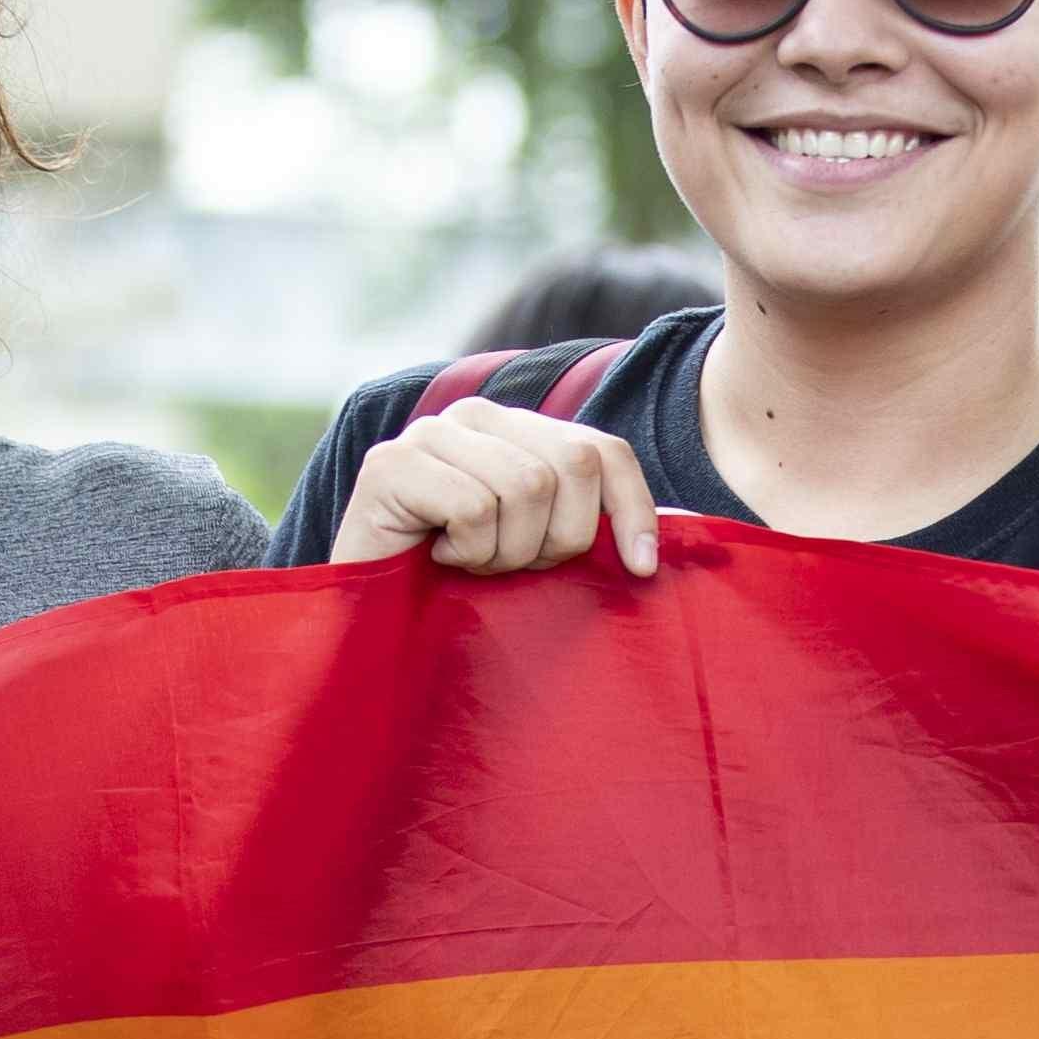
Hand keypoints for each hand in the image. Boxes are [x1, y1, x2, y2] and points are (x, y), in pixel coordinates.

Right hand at [337, 404, 658, 578]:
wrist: (368, 622)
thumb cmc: (457, 591)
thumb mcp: (537, 552)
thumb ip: (586, 525)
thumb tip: (670, 536)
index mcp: (517, 431)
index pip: (603, 450)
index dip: (632, 509)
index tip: (641, 569)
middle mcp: (474, 417)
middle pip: (571, 466)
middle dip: (557, 539)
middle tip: (510, 568)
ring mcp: (429, 434)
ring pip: (526, 488)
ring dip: (505, 553)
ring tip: (467, 564)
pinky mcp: (389, 464)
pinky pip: (474, 507)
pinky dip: (467, 554)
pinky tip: (434, 559)